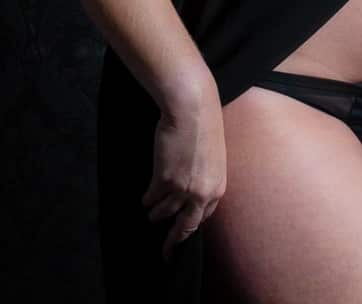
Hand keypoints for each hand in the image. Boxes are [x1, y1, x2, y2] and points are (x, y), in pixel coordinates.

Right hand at [141, 82, 226, 261]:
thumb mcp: (212, 157)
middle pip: (185, 226)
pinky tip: (145, 198)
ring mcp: (181, 189)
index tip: (182, 234)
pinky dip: (147, 199)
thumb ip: (204, 177)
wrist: (192, 109)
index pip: (203, 217)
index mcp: (217, 187)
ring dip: (155, 215)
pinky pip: (151, 198)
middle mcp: (201, 193)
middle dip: (174, 241)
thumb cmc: (204, 126)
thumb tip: (191, 192)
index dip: (190, 225)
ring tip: (150, 215)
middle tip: (166, 253)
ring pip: (164, 213)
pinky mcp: (163, 180)